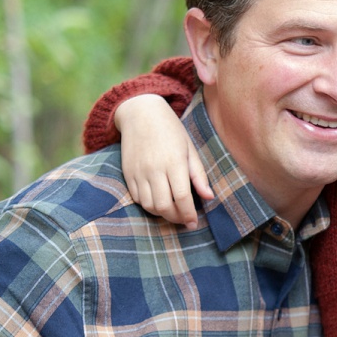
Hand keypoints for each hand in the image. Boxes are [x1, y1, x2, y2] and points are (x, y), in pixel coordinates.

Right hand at [114, 95, 213, 227]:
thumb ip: (198, 174)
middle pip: (164, 206)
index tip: (194, 223)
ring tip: (173, 212)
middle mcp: (154, 169)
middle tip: (184, 220)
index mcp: (174, 162)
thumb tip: (209, 197)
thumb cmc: (171, 130)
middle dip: (176, 218)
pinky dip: (148, 205)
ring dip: (162, 214)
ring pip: (149, 205)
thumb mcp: (189, 149)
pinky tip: (158, 202)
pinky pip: (136, 198)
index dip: (189, 214)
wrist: (140, 113)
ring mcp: (138, 172)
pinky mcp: (127, 173)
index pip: (183, 197)